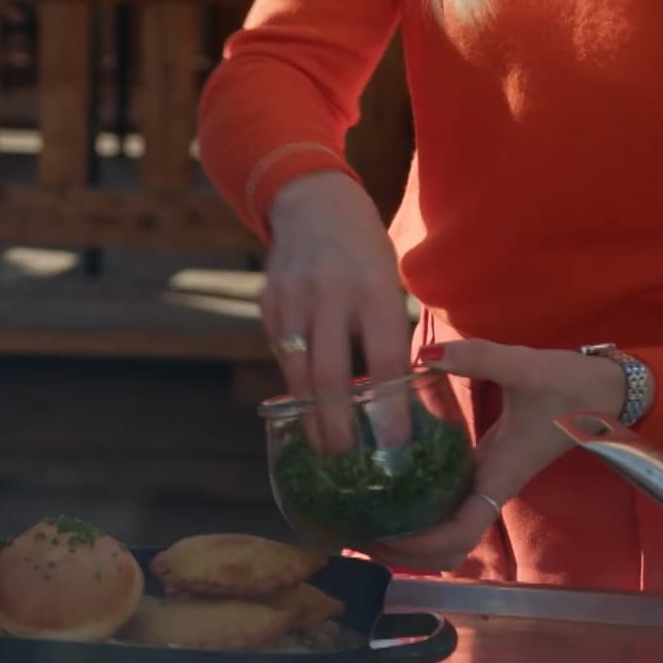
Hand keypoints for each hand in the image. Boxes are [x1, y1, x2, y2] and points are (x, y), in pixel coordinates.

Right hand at [261, 171, 412, 448]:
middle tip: (349, 460)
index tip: (394, 445)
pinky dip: (295, 384)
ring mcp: (293, 301)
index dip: (388, 407)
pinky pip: (282, 355)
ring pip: (299, 372)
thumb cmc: (364, 250)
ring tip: (325, 447)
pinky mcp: (268, 305)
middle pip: (331, 376)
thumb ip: (386, 333)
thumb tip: (392, 396)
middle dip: (338, 425)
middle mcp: (330, 296)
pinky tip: (305, 407)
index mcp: (373, 290)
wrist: (312, 201)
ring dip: (311, 415)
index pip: (383, 360)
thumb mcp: (388, 282)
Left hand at [358, 340, 630, 571]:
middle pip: (448, 549)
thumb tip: (426, 353)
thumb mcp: (526, 367)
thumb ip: (478, 357)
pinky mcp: (484, 470)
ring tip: (365, 524)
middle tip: (358, 538)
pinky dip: (420, 515)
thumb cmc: (571, 386)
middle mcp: (490, 489)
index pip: (461, 533)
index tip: (384, 536)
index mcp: (499, 477)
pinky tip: (389, 494)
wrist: (604, 390)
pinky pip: (449, 507)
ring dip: (411, 541)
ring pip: (448, 534)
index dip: (422, 545)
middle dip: (405, 553)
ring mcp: (487, 483)